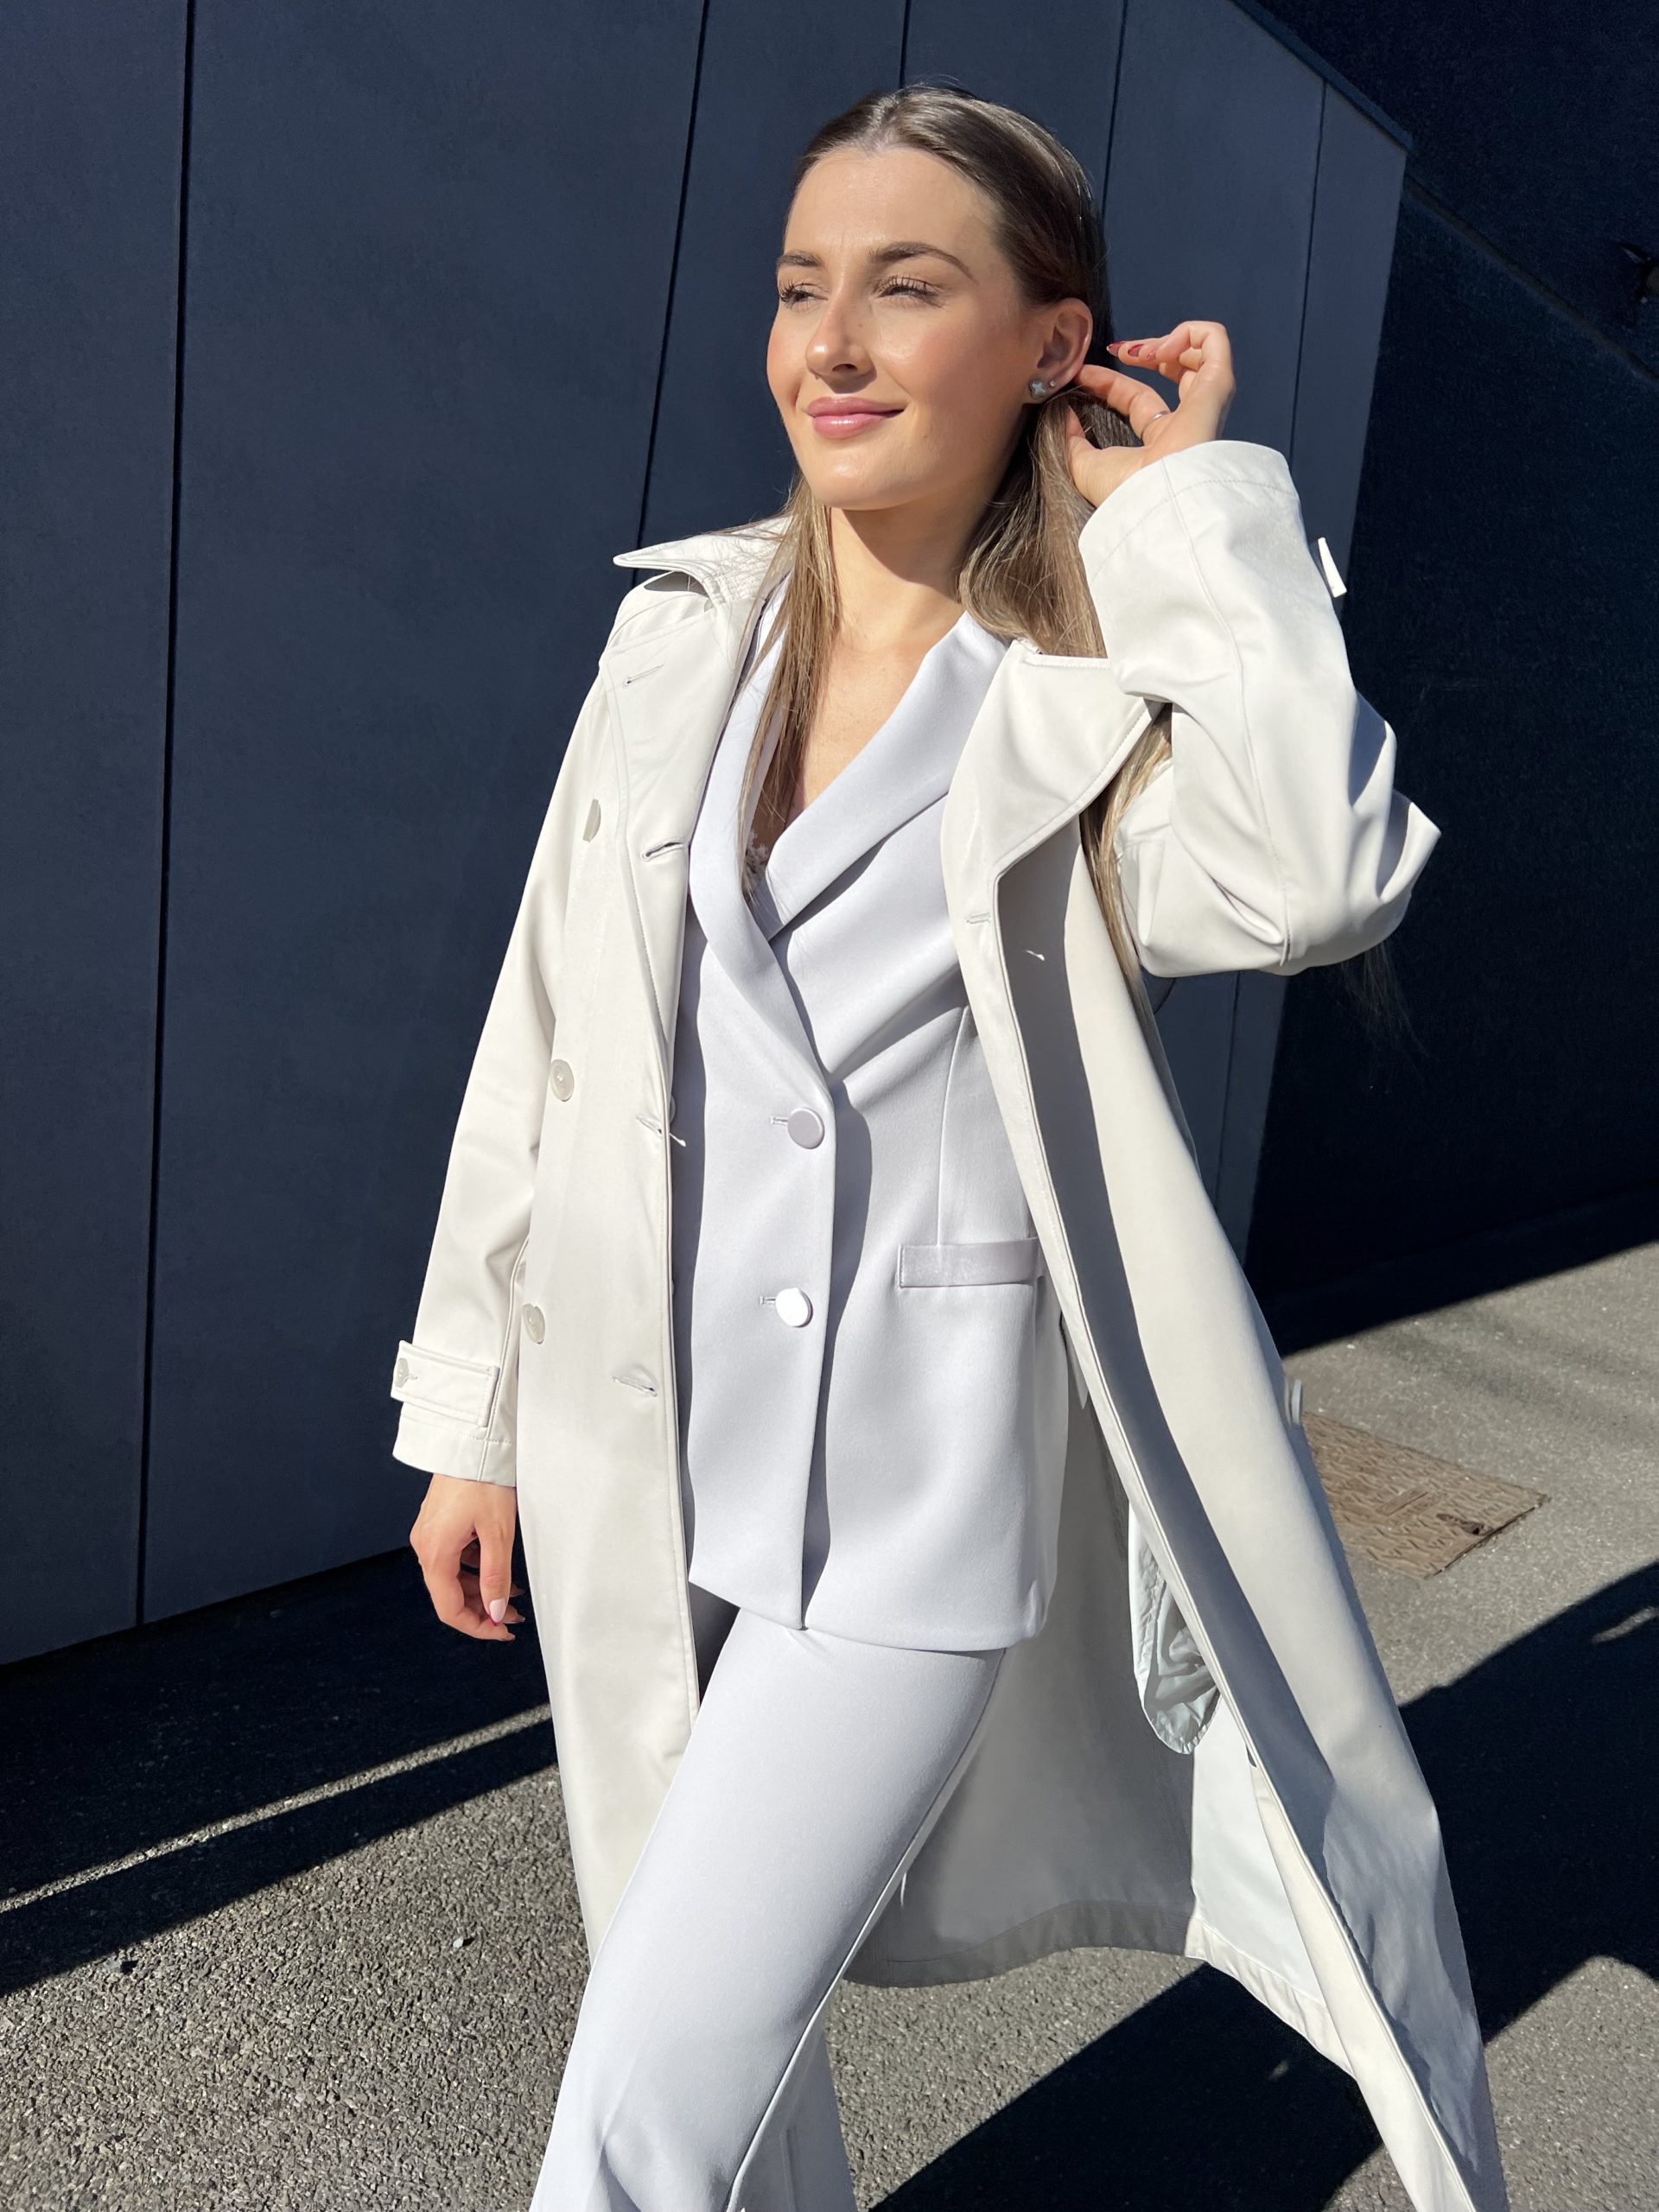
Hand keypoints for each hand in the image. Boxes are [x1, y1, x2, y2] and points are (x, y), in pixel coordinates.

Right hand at [409, 1472, 525, 1641]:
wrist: (473, 1442)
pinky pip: (452, 1557)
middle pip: (449, 1595)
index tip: (502, 1631)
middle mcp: (425, 1546)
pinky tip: (495, 1566)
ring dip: (479, 1589)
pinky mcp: (437, 1523)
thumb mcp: (498, 1533)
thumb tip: (496, 1613)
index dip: (477, 1627)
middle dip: (482, 1609)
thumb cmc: (484, 1480)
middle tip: (513, 1615)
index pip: (449, 1609)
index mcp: (435, 1553)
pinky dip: (473, 1568)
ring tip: (511, 1591)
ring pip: (451, 1577)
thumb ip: (496, 1577)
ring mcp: (429, 1534)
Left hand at [1060, 319, 1235, 509]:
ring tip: (1143, 351)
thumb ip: (1071, 440)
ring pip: (1199, 352)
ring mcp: (1204, 403)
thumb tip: (1062, 412)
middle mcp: (1185, 421)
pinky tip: (1162, 347)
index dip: (1110, 380)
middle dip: (1145, 351)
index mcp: (1160, 442)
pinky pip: (1214, 341)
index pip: (1136, 398)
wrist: (1154, 499)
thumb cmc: (1124, 493)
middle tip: (1121, 351)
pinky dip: (1187, 333)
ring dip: (1166, 339)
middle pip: (1172, 370)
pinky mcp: (1217, 386)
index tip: (1083, 373)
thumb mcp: (1084, 467)